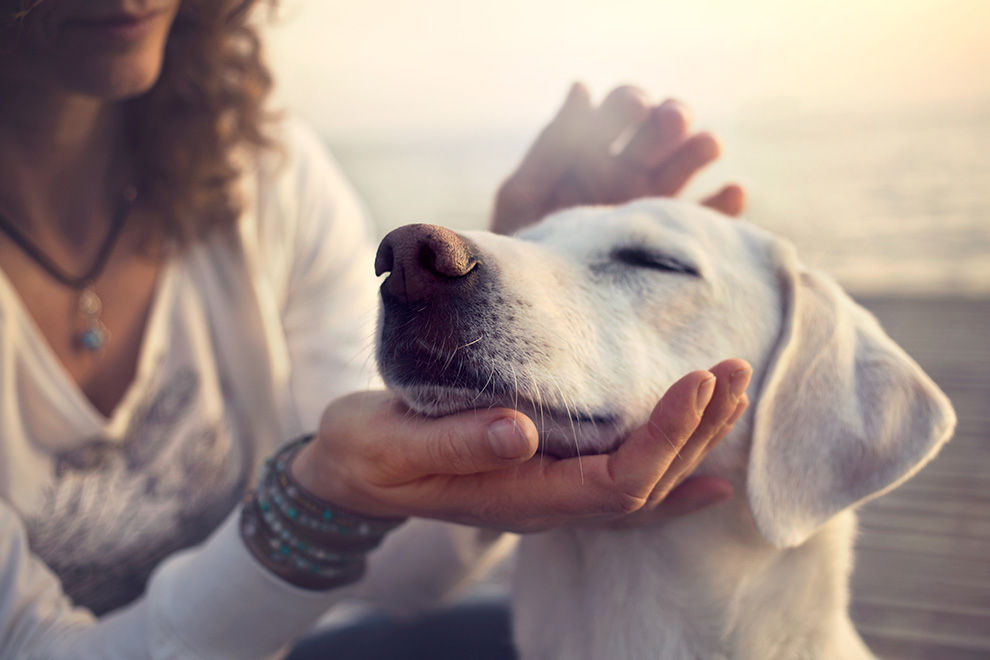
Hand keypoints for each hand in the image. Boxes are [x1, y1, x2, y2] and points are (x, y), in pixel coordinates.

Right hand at [291, 359, 750, 532]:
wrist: (350, 473)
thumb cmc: (367, 454)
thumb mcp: (393, 444)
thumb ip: (455, 443)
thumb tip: (521, 430)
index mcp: (519, 497)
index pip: (617, 480)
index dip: (665, 436)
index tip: (698, 381)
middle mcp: (547, 503)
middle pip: (647, 483)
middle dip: (697, 429)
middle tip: (734, 369)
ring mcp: (550, 494)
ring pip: (643, 483)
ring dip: (693, 440)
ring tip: (733, 393)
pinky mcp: (545, 474)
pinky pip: (623, 486)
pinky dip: (671, 475)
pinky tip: (709, 472)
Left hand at [491, 83, 745, 234]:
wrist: (537, 309)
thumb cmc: (521, 250)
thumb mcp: (524, 196)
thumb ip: (552, 145)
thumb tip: (582, 86)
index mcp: (592, 153)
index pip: (621, 110)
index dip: (630, 103)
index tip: (635, 108)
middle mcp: (628, 172)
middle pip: (661, 130)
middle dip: (670, 117)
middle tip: (671, 121)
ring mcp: (653, 205)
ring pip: (688, 164)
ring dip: (700, 148)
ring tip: (707, 146)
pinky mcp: (673, 241)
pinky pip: (708, 219)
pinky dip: (725, 204)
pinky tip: (731, 193)